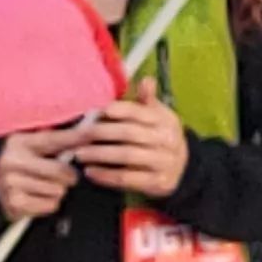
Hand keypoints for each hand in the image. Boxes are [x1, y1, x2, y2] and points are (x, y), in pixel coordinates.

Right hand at [0, 124, 83, 222]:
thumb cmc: (19, 166)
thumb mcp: (30, 147)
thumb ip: (55, 139)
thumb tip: (85, 130)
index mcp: (18, 142)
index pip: (52, 140)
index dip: (75, 137)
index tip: (91, 133)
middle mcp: (12, 161)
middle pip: (59, 171)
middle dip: (68, 176)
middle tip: (65, 176)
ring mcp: (11, 183)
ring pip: (57, 190)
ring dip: (57, 191)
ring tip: (44, 186)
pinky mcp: (15, 203)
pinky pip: (50, 205)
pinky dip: (49, 203)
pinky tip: (37, 197)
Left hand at [75, 79, 192, 199]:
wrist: (183, 168)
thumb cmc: (160, 136)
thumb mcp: (158, 116)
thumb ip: (147, 100)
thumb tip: (146, 79)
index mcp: (164, 120)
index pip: (138, 112)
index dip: (116, 110)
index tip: (95, 110)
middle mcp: (166, 140)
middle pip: (128, 133)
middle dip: (100, 133)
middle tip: (78, 134)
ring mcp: (163, 162)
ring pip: (126, 156)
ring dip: (99, 154)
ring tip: (79, 153)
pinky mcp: (157, 182)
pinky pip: (127, 178)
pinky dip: (106, 176)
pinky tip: (90, 172)